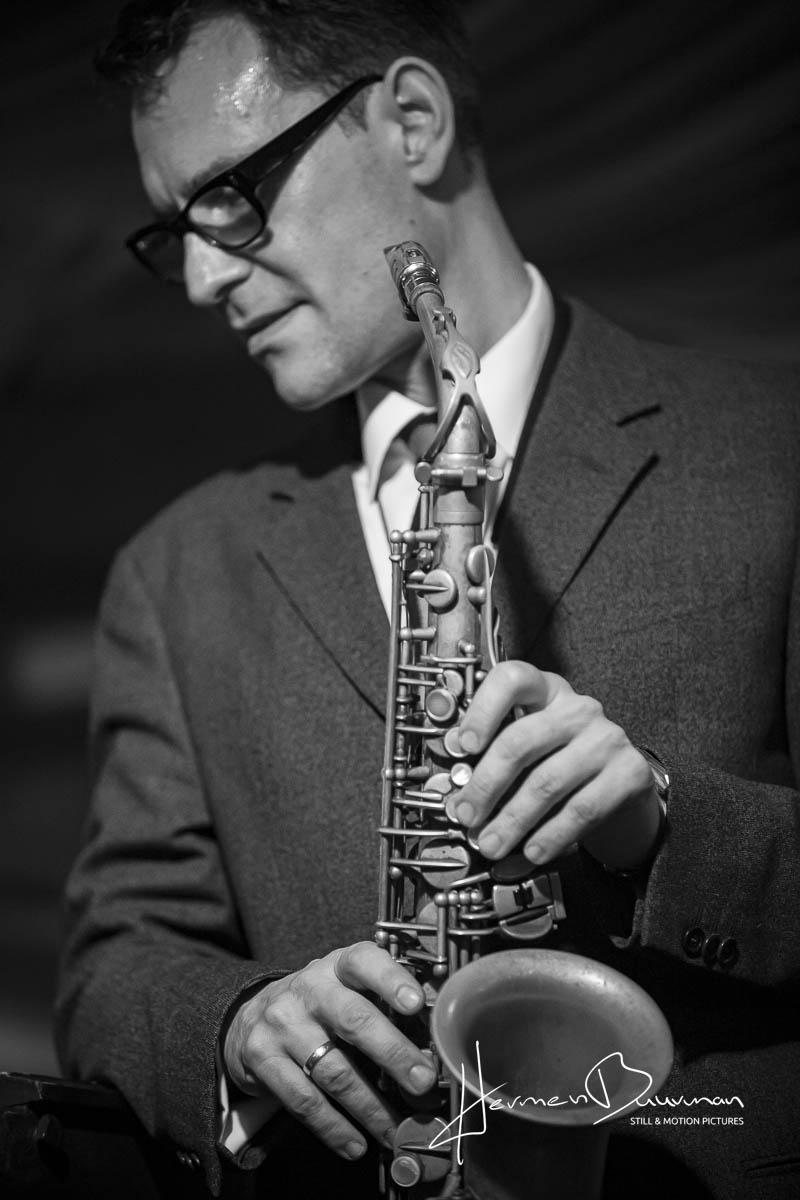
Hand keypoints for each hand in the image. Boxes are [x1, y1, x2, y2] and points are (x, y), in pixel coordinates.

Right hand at [223, 942, 436, 1161]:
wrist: (250, 1018)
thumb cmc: (319, 1005)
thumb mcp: (348, 989)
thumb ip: (386, 1005)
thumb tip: (438, 1038)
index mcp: (338, 966)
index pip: (364, 961)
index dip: (391, 980)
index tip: (416, 1003)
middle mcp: (309, 988)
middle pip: (354, 1020)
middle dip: (393, 1054)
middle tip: (423, 1082)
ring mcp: (282, 1023)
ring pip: (333, 1070)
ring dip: (370, 1107)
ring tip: (395, 1129)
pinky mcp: (262, 1058)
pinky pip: (303, 1100)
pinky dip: (334, 1128)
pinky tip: (356, 1144)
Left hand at [451, 661, 661, 870]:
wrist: (622, 789)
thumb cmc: (560, 765)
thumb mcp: (529, 755)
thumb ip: (495, 766)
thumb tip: (458, 800)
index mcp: (545, 692)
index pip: (513, 679)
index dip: (483, 710)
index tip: (463, 745)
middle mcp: (577, 708)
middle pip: (521, 741)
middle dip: (486, 785)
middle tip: (466, 814)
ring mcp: (606, 739)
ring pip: (547, 782)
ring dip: (512, 820)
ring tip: (491, 844)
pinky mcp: (629, 773)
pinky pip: (580, 810)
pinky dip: (550, 836)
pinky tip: (531, 853)